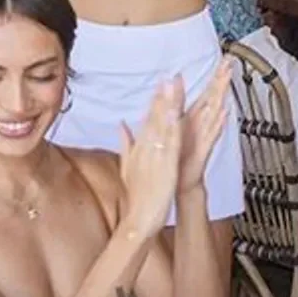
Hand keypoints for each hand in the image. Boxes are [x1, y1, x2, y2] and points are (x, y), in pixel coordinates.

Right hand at [118, 79, 182, 239]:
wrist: (138, 220)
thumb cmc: (136, 196)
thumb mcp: (127, 166)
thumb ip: (125, 144)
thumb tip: (121, 125)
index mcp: (139, 148)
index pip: (148, 120)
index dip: (156, 100)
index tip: (162, 83)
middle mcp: (146, 149)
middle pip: (154, 119)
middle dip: (162, 97)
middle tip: (169, 76)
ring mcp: (155, 157)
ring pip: (162, 127)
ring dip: (168, 106)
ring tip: (174, 88)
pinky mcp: (165, 166)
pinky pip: (170, 145)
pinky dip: (173, 129)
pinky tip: (177, 115)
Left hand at [178, 62, 230, 196]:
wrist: (183, 182)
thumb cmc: (179, 157)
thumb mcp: (173, 129)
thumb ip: (174, 111)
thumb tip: (171, 94)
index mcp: (193, 119)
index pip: (206, 93)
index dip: (215, 76)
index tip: (224, 60)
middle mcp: (202, 125)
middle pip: (214, 98)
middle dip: (222, 80)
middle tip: (230, 62)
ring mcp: (205, 135)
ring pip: (215, 112)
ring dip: (221, 96)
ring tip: (228, 79)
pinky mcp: (204, 148)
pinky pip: (212, 134)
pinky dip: (218, 123)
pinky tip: (224, 111)